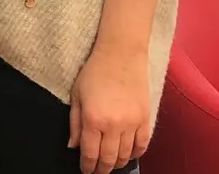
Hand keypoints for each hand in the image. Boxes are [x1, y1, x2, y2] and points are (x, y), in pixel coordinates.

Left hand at [69, 44, 150, 173]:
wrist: (121, 55)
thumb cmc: (94, 72)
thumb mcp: (76, 96)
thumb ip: (75, 123)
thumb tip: (73, 146)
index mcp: (93, 119)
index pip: (90, 153)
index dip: (87, 166)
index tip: (85, 171)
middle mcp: (114, 125)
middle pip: (109, 159)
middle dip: (102, 169)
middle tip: (97, 171)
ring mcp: (132, 123)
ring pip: (126, 155)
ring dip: (118, 163)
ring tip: (111, 164)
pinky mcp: (145, 118)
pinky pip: (143, 144)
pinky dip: (136, 154)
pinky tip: (129, 155)